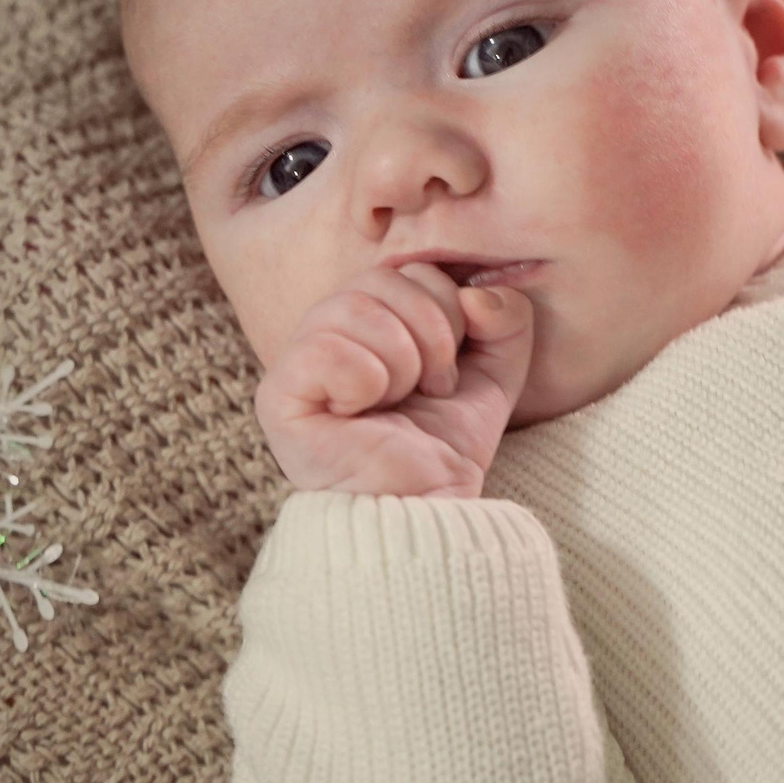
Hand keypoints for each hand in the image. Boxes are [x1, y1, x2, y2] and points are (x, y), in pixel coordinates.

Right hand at [255, 263, 534, 497]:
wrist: (424, 512)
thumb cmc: (444, 449)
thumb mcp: (494, 375)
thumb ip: (505, 320)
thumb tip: (478, 292)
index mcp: (368, 324)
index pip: (404, 269)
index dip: (446, 311)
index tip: (449, 374)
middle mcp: (326, 335)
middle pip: (379, 278)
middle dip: (430, 333)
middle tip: (431, 388)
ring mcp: (296, 364)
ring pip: (351, 307)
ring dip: (400, 361)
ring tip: (399, 403)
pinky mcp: (278, 397)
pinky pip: (322, 348)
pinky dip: (362, 382)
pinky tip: (361, 414)